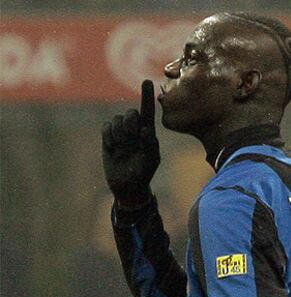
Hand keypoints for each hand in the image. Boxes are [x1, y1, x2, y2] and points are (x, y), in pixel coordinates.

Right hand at [102, 80, 159, 207]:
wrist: (127, 186)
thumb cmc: (143, 173)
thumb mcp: (151, 160)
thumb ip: (151, 144)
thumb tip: (145, 129)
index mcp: (148, 132)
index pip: (148, 111)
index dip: (146, 96)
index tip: (146, 81)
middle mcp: (135, 129)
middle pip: (130, 113)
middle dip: (129, 123)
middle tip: (131, 137)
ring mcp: (121, 133)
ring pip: (117, 119)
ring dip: (119, 132)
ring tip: (121, 146)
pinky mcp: (109, 137)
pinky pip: (105, 127)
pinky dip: (108, 136)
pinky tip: (112, 147)